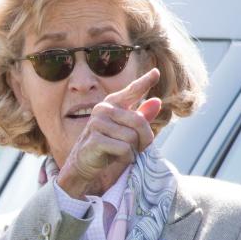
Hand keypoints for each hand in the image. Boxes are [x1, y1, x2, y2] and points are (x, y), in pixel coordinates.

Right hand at [57, 67, 162, 196]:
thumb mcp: (127, 132)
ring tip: (123, 154)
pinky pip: (123, 148)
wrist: (84, 167)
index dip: (145, 82)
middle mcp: (103, 109)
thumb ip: (141, 118)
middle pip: (139, 122)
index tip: (156, 72)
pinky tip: (117, 159)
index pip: (132, 91)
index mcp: (112, 104)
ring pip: (132, 137)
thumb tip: (157, 102)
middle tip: (137, 149)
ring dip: (133, 151)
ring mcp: (97, 123)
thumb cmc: (107, 148)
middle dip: (144, 139)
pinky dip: (125, 158)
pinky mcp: (94, 139)